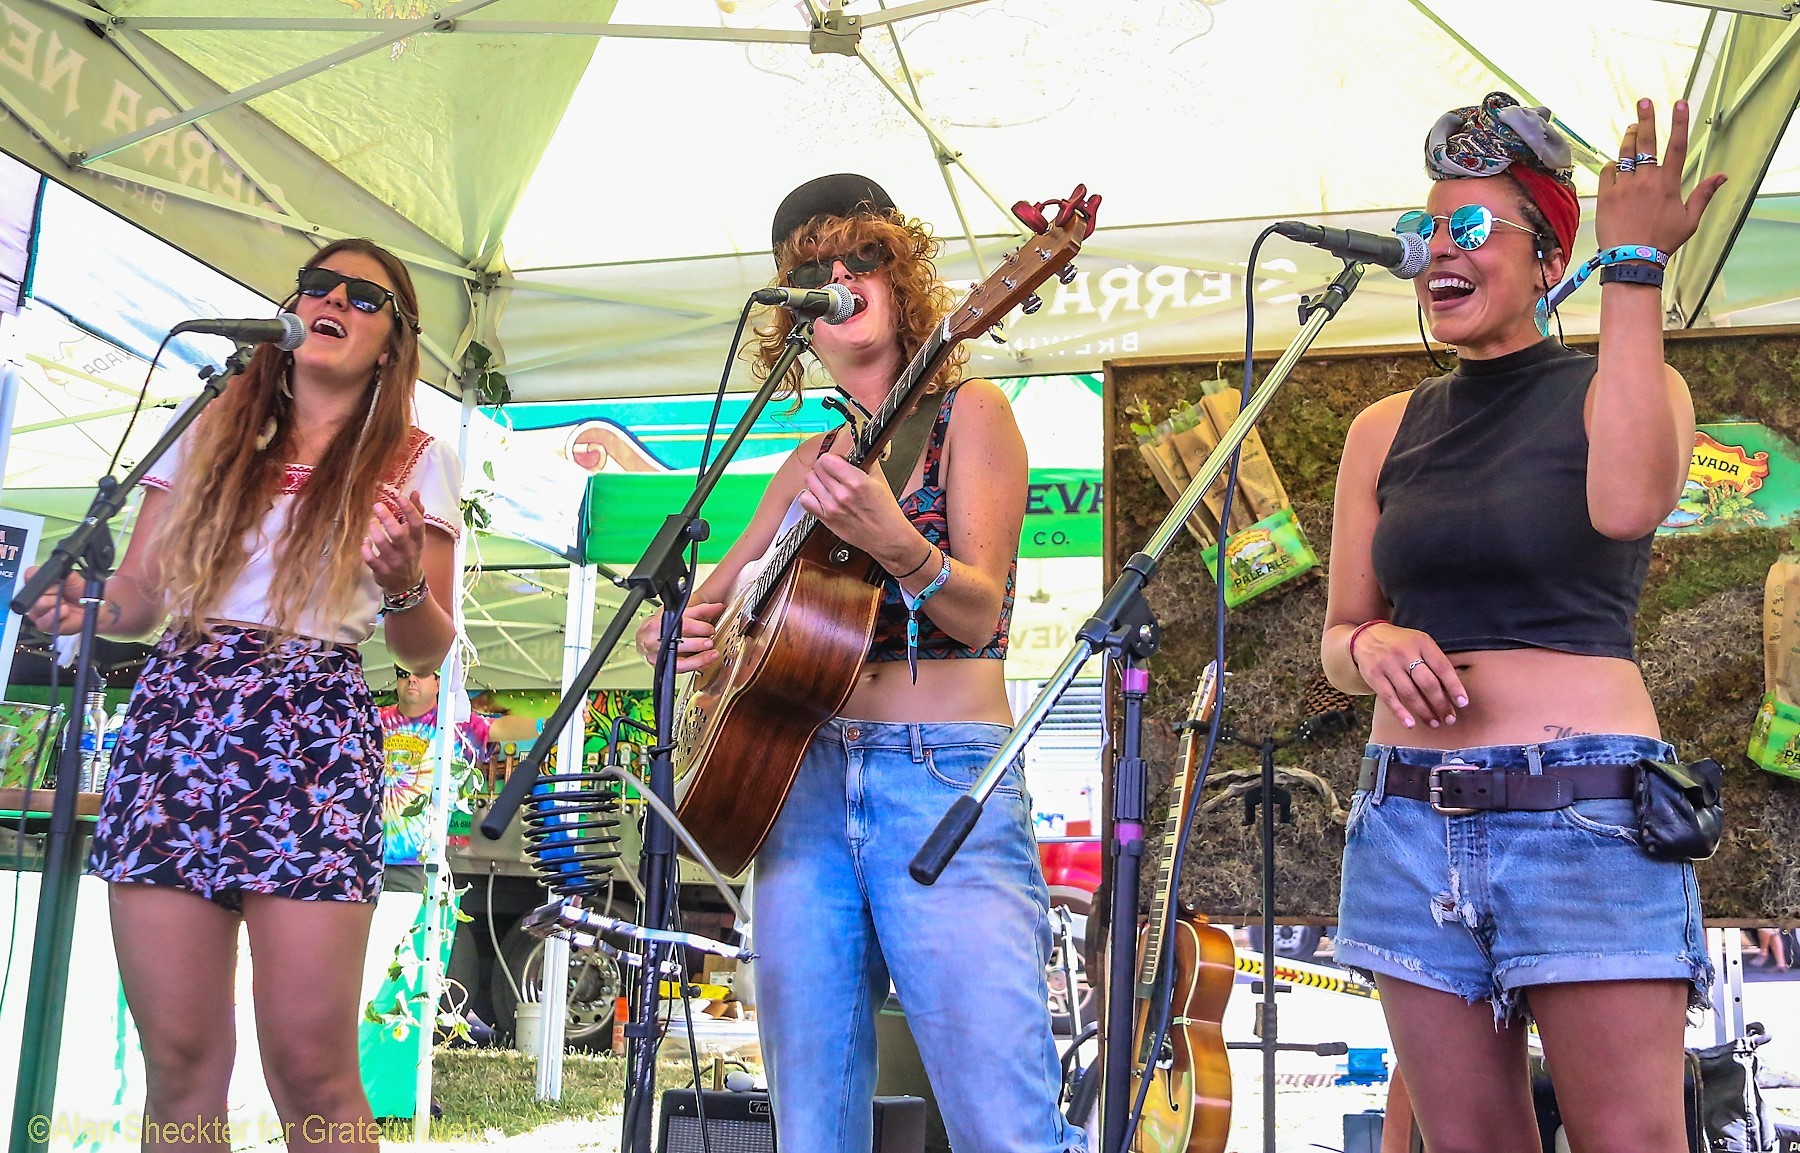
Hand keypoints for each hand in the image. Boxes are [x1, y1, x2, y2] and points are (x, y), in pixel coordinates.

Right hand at [22, 566, 88, 635]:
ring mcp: (38, 611)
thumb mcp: (74, 578)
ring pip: (39, 604)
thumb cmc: (81, 593)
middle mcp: (36, 596)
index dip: (38, 577)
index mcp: (41, 583)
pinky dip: (56, 614)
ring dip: (56, 602)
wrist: (92, 608)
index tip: (53, 580)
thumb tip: (57, 568)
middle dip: (52, 590)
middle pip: (34, 590)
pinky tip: (64, 611)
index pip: (30, 575)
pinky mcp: (44, 624)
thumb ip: (63, 572)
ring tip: (65, 603)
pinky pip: (43, 620)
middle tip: (62, 593)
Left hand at [363, 490, 427, 594]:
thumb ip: (416, 513)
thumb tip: (415, 492)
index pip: (417, 524)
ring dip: (374, 531)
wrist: (407, 584)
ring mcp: (395, 563)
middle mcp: (408, 552)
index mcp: (418, 541)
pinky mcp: (382, 572)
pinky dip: (365, 549)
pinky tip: (364, 541)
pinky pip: (371, 560)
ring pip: (382, 545)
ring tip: (370, 522)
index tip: (399, 496)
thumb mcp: (416, 536)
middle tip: (377, 505)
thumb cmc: (410, 552)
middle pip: (398, 534)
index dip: (410, 509)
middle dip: (387, 519)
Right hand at [636, 601, 723, 673]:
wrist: (644, 638)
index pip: (681, 624)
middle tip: (709, 642)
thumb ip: (700, 611)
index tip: (710, 629)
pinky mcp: (663, 667)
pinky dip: (695, 666)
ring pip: (679, 661)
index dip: (698, 627)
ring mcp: (657, 656)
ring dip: (698, 659)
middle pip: (678, 642)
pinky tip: (705, 662)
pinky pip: (681, 669)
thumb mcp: (678, 614)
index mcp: (658, 623)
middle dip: (697, 643)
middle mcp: (655, 640)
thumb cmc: (660, 626)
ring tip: (711, 654)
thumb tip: (718, 607)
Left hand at [796, 453, 908, 555]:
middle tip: (834, 472)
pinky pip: (805, 500)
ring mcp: (831, 507)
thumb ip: (865, 462)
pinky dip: (810, 495)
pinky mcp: (825, 519)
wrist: (887, 537)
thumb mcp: (880, 480)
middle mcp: (841, 494)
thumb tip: (854, 452)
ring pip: (809, 481)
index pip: (828, 459)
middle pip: (817, 468)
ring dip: (817, 479)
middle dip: (825, 467)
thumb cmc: (885, 512)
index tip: (838, 461)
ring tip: (827, 483)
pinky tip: (820, 496)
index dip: (833, 458)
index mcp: (856, 482)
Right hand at [1352, 624, 1466, 729]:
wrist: (1366, 637)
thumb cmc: (1401, 644)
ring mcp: (1388, 664)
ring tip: (1434, 723)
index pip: (1442, 667)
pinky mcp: (1374, 676)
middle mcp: (1405, 652)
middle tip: (1449, 719)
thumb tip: (1452, 690)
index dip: (1454, 687)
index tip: (1462, 703)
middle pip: (1427, 683)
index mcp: (1422, 643)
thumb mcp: (1419, 643)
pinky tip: (1410, 723)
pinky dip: (1400, 712)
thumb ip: (1434, 661)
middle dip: (1441, 704)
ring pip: (1410, 693)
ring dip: (1424, 711)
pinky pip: (1389, 697)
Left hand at [1596, 99, 1726, 254]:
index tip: (1680, 103)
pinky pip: (1608, 171)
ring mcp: (1624, 186)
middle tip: (1644, 101)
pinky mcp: (1606, 196)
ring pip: (1625, 154)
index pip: (1676, 145)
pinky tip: (1616, 165)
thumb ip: (1704, 194)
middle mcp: (1646, 180)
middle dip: (1646, 118)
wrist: (1632, 259)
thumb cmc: (1663, 241)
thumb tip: (1723, 176)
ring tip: (1631, 127)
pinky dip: (1612, 166)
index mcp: (1668, 183)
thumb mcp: (1690, 219)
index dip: (1679, 122)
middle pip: (1646, 142)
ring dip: (1628, 138)